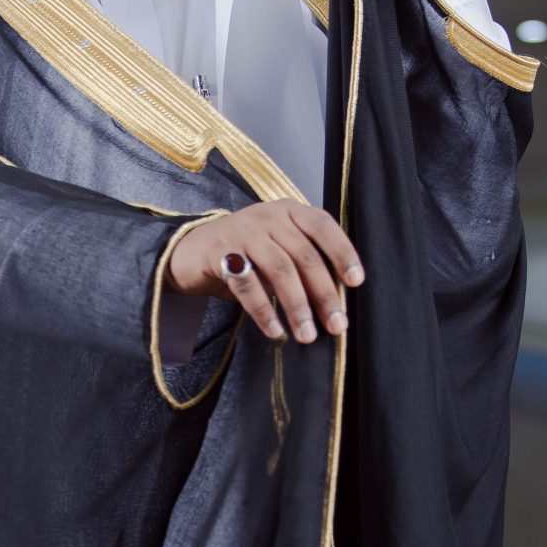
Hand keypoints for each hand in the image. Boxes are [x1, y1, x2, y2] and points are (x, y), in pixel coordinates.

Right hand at [167, 202, 363, 343]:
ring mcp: (242, 232)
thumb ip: (301, 262)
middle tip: (336, 325)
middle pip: (304, 255)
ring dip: (297, 305)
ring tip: (307, 335)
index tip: (356, 281)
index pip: (322, 225)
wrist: (190, 251)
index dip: (342, 252)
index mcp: (288, 211)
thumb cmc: (243, 254)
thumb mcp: (276, 248)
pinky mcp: (219, 252)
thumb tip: (334, 301)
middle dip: (323, 294)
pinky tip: (275, 330)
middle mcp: (267, 217)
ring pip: (279, 269)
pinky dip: (263, 310)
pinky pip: (246, 284)